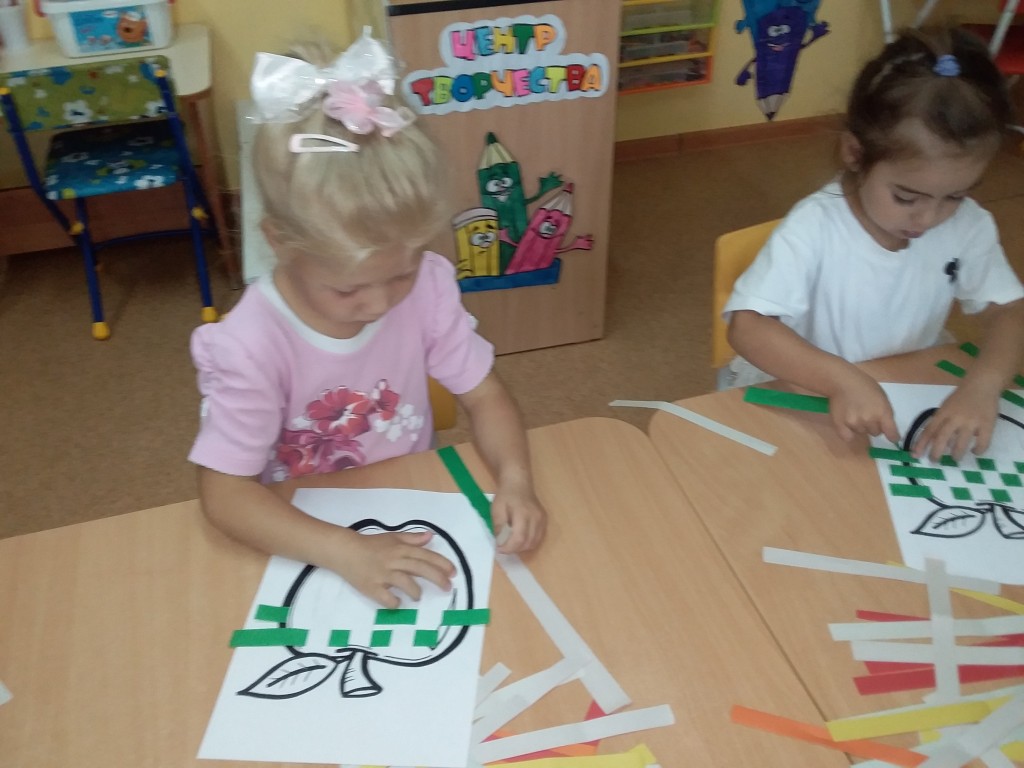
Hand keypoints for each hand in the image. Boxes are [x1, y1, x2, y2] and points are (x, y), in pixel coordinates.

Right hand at [331, 530, 455, 607]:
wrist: (344, 551)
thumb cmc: (370, 545)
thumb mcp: (392, 537)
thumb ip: (412, 538)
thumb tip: (430, 536)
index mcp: (400, 548)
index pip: (425, 555)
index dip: (441, 564)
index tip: (453, 573)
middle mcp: (393, 560)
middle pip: (420, 568)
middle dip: (437, 578)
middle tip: (447, 587)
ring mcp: (382, 574)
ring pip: (406, 583)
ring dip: (416, 592)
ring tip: (418, 596)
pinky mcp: (371, 588)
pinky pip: (387, 598)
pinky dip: (395, 603)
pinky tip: (397, 603)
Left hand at [490, 481, 546, 553]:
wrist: (518, 483)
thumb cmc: (506, 496)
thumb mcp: (496, 509)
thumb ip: (498, 527)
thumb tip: (500, 543)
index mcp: (523, 514)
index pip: (519, 538)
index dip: (509, 548)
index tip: (499, 549)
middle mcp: (536, 518)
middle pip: (528, 543)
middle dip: (514, 549)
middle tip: (503, 546)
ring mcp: (542, 520)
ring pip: (534, 543)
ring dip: (522, 547)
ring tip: (511, 542)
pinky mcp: (544, 520)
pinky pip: (538, 538)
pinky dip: (528, 543)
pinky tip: (520, 538)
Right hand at [827, 371, 899, 443]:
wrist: (842, 381)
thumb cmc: (864, 385)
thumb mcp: (882, 396)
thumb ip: (885, 412)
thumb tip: (886, 427)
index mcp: (882, 412)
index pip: (892, 433)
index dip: (893, 436)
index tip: (892, 437)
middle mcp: (870, 420)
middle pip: (876, 433)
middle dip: (873, 425)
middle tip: (866, 413)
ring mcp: (855, 423)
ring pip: (861, 433)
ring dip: (860, 426)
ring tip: (854, 412)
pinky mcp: (840, 425)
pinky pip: (848, 437)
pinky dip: (849, 432)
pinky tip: (847, 422)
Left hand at [911, 381, 999, 461]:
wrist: (982, 384)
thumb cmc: (961, 397)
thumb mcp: (946, 406)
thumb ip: (940, 421)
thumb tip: (932, 442)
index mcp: (943, 412)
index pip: (929, 430)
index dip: (921, 444)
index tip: (915, 455)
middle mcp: (955, 418)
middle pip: (942, 438)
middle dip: (936, 453)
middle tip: (934, 460)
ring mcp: (972, 421)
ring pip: (960, 444)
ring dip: (956, 454)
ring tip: (955, 458)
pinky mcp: (987, 424)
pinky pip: (982, 442)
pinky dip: (978, 450)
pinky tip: (975, 452)